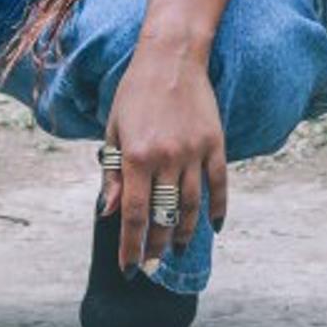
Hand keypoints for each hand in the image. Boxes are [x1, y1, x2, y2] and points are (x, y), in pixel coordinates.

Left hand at [101, 44, 225, 274]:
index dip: (130, 246)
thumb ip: (111, 173)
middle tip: (151, 265)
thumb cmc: (135, 93)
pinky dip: (218, 208)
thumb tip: (107, 212)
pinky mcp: (215, 142)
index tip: (128, 269)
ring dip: (184, 234)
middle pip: (163, 216)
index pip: (133, 215)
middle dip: (156, 246)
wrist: (172, 56)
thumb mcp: (114, 131)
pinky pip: (219, 184)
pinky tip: (214, 227)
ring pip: (191, 206)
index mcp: (136, 156)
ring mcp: (194, 151)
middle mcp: (166, 158)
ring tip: (177, 251)